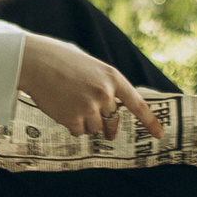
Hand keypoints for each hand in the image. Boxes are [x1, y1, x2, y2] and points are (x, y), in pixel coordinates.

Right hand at [16, 33, 168, 143]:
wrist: (36, 61)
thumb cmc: (62, 62)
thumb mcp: (91, 68)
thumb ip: (105, 87)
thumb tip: (110, 115)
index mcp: (112, 77)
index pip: (137, 104)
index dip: (150, 121)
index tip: (160, 135)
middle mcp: (105, 94)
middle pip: (112, 121)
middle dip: (107, 126)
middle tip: (102, 128)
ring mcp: (90, 107)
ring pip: (94, 128)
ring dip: (85, 122)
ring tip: (70, 103)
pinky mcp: (73, 118)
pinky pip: (79, 132)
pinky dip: (72, 125)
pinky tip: (62, 109)